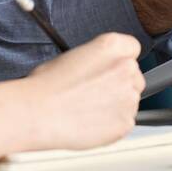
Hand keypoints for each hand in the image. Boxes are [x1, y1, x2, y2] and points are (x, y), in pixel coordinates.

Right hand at [19, 33, 143, 151]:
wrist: (37, 113)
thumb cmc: (45, 86)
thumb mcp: (69, 56)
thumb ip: (93, 60)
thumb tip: (97, 69)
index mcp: (112, 46)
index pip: (131, 47)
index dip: (119, 60)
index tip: (110, 68)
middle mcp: (126, 69)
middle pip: (134, 75)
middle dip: (119, 84)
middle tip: (95, 92)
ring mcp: (128, 97)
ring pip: (130, 100)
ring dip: (115, 104)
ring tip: (88, 109)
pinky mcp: (125, 122)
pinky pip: (125, 122)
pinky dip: (112, 124)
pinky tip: (90, 122)